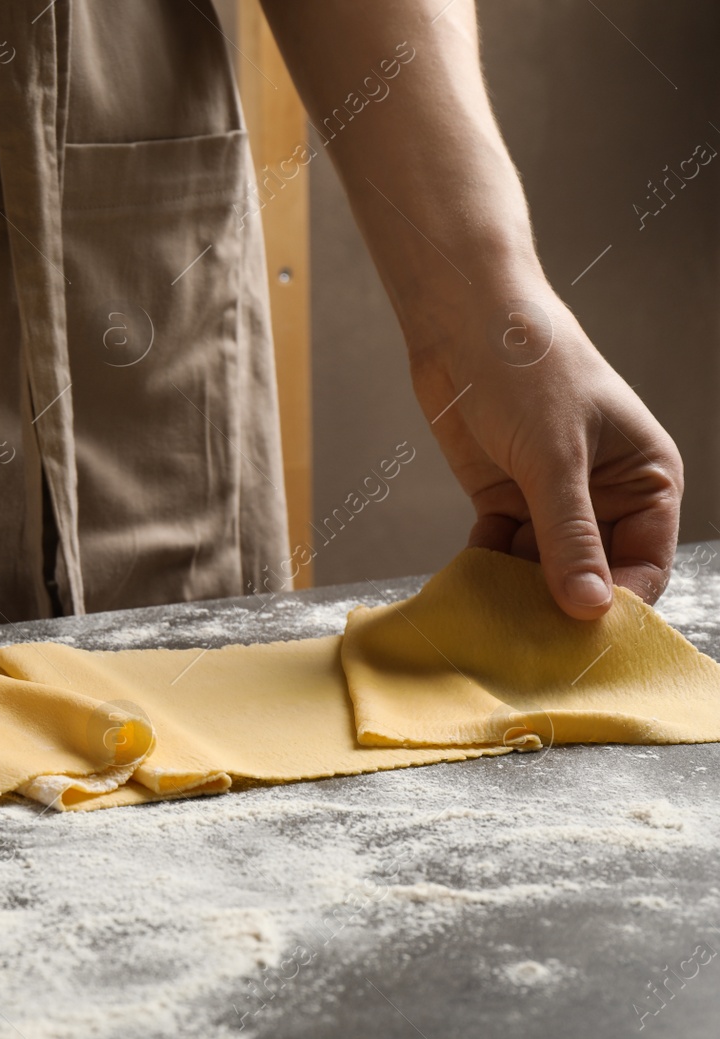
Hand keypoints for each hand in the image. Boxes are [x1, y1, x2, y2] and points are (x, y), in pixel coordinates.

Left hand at [408, 284, 682, 618]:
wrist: (464, 324)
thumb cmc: (529, 370)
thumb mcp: (554, 458)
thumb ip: (568, 536)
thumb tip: (587, 607)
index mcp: (646, 481)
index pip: (643, 564)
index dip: (615, 603)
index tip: (579, 640)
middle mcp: (603, 496)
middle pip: (590, 573)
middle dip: (560, 604)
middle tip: (528, 643)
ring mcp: (551, 499)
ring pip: (541, 567)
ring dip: (517, 591)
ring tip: (493, 620)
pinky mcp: (504, 496)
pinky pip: (500, 549)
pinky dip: (485, 568)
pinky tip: (467, 588)